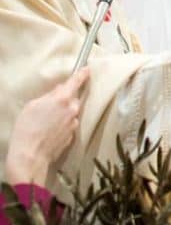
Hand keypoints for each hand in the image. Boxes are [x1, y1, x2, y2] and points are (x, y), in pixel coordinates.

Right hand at [5, 67, 89, 184]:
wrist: (30, 155)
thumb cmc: (27, 128)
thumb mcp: (33, 105)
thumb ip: (49, 95)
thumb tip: (59, 90)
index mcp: (63, 98)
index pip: (76, 81)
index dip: (82, 74)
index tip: (88, 69)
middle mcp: (73, 108)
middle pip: (72, 98)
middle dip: (64, 99)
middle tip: (50, 106)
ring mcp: (74, 122)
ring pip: (71, 112)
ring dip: (63, 113)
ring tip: (47, 122)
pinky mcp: (73, 134)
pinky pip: (69, 124)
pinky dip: (62, 124)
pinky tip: (50, 131)